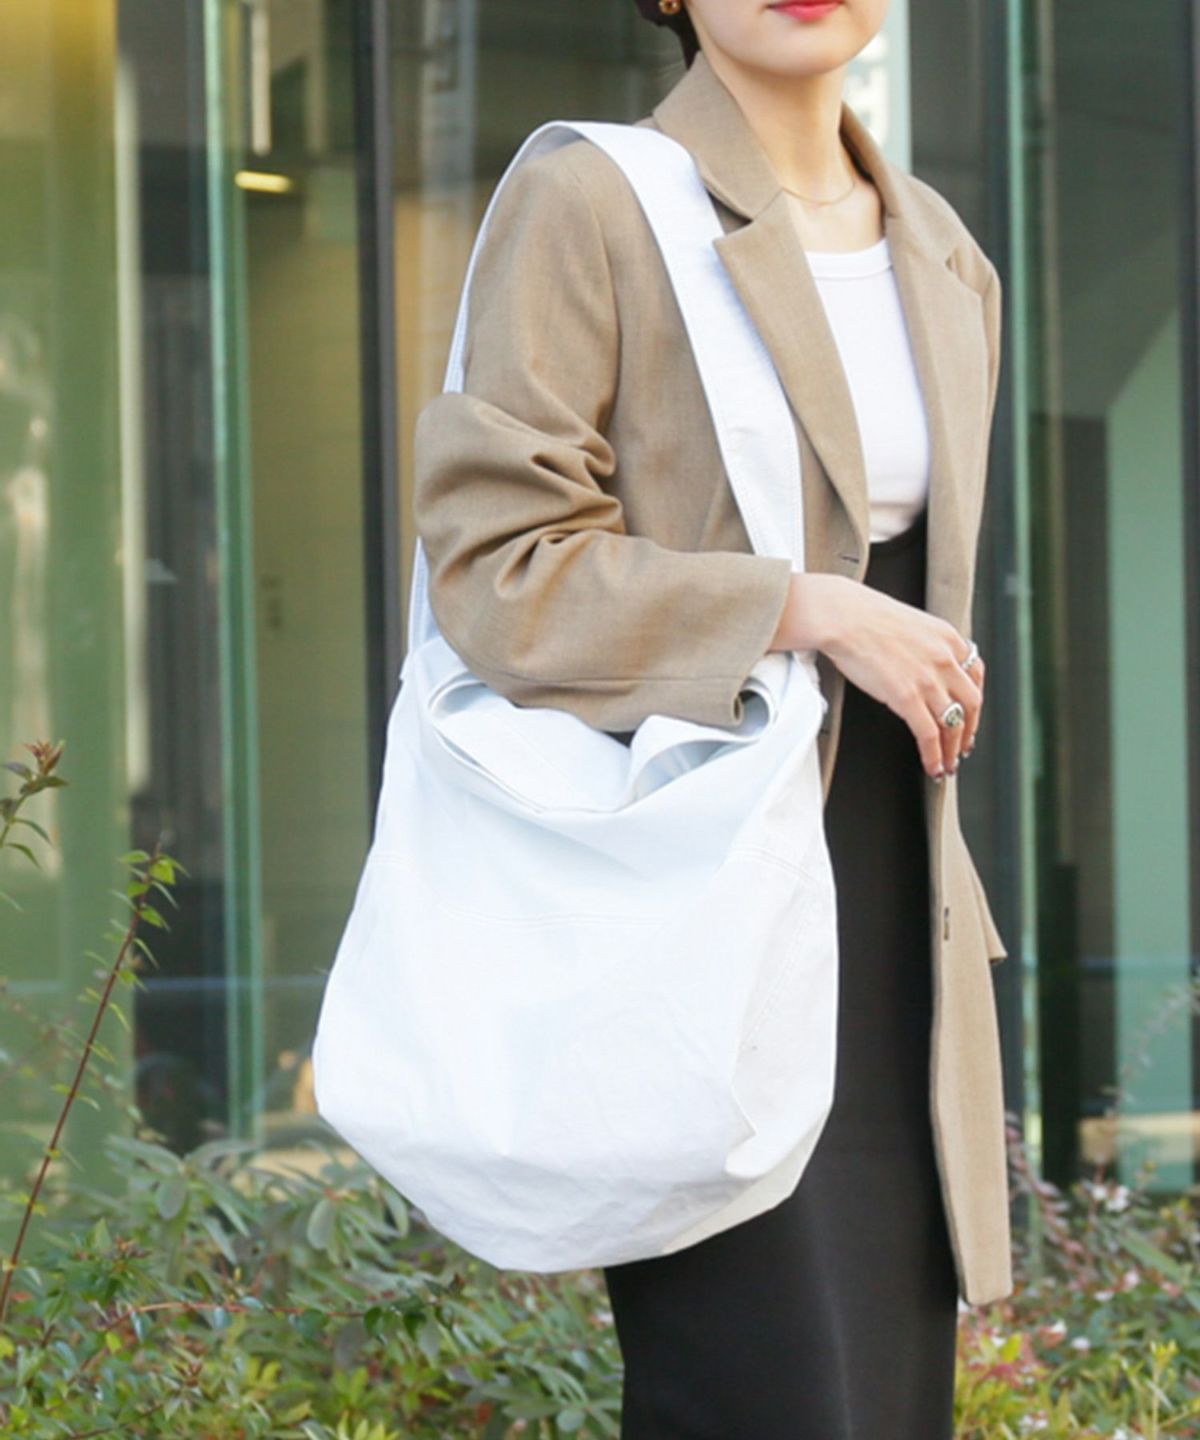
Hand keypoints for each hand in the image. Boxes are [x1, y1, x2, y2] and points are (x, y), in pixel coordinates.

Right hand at [770, 572, 984, 778]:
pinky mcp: (908, 698)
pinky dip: (934, 756)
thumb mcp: (909, 623)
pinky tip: (932, 765)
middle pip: (971, 704)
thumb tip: (919, 662)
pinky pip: (929, 736)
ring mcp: (929, 680)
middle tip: (962, 746)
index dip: (974, 699)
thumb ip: (923, 644)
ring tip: (947, 764)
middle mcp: (945, 660)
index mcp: (947, 638)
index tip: (970, 713)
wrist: (843, 616)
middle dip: (969, 730)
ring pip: (953, 725)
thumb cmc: (863, 616)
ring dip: (952, 750)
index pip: (975, 674)